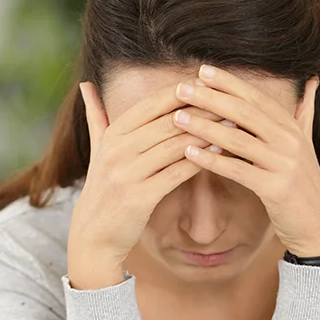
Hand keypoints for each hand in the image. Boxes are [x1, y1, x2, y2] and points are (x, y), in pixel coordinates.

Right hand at [68, 79, 225, 288]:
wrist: (92, 234)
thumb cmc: (101, 189)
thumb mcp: (96, 150)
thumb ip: (96, 116)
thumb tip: (86, 84)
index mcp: (112, 134)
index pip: (152, 104)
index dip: (181, 92)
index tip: (208, 84)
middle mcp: (118, 150)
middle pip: (168, 122)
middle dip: (202, 110)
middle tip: (230, 102)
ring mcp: (128, 174)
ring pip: (175, 146)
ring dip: (207, 133)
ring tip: (233, 124)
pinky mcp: (140, 197)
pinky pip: (177, 173)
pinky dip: (200, 160)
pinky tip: (220, 153)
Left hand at [170, 64, 319, 257]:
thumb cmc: (305, 184)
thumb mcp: (308, 143)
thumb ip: (304, 112)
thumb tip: (313, 80)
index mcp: (291, 127)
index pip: (255, 97)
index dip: (228, 83)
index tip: (202, 71)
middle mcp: (289, 141)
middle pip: (244, 112)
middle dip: (210, 98)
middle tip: (181, 89)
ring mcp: (284, 164)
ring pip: (238, 139)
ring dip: (205, 127)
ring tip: (178, 118)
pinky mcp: (276, 188)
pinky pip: (238, 170)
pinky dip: (212, 161)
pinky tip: (189, 154)